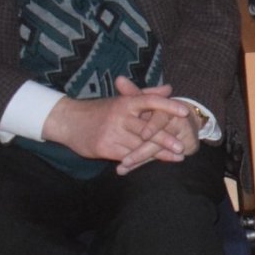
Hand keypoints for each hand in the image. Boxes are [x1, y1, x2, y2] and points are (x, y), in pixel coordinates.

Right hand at [44, 79, 195, 165]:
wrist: (68, 121)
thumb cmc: (99, 110)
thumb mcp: (121, 99)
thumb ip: (147, 94)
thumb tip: (170, 89)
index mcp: (125, 102)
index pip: (150, 101)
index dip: (168, 106)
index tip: (185, 112)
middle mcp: (120, 116)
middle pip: (147, 129)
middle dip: (166, 138)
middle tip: (183, 146)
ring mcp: (112, 133)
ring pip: (139, 145)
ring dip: (159, 154)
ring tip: (177, 157)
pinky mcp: (105, 148)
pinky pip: (127, 156)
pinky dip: (142, 161)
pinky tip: (154, 165)